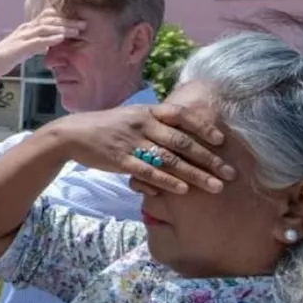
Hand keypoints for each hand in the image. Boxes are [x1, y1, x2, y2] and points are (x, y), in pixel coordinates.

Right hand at [0, 7, 85, 76]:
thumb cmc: (8, 57)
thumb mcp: (26, 47)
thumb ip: (37, 43)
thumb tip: (50, 41)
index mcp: (27, 28)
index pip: (47, 17)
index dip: (63, 16)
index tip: (78, 19)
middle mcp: (25, 29)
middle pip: (50, 20)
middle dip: (68, 21)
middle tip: (84, 24)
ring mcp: (22, 37)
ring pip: (46, 28)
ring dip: (63, 28)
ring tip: (77, 31)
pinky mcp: (20, 47)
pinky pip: (37, 41)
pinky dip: (50, 38)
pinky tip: (61, 38)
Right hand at [47, 104, 235, 194]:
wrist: (72, 134)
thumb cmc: (106, 127)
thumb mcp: (131, 117)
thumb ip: (154, 122)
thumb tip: (180, 130)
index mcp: (148, 112)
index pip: (182, 116)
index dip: (203, 127)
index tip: (222, 140)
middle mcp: (143, 125)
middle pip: (183, 142)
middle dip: (210, 158)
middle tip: (230, 172)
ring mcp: (132, 142)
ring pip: (170, 159)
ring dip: (196, 174)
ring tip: (215, 186)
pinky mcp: (120, 160)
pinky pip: (149, 171)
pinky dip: (168, 181)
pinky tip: (184, 190)